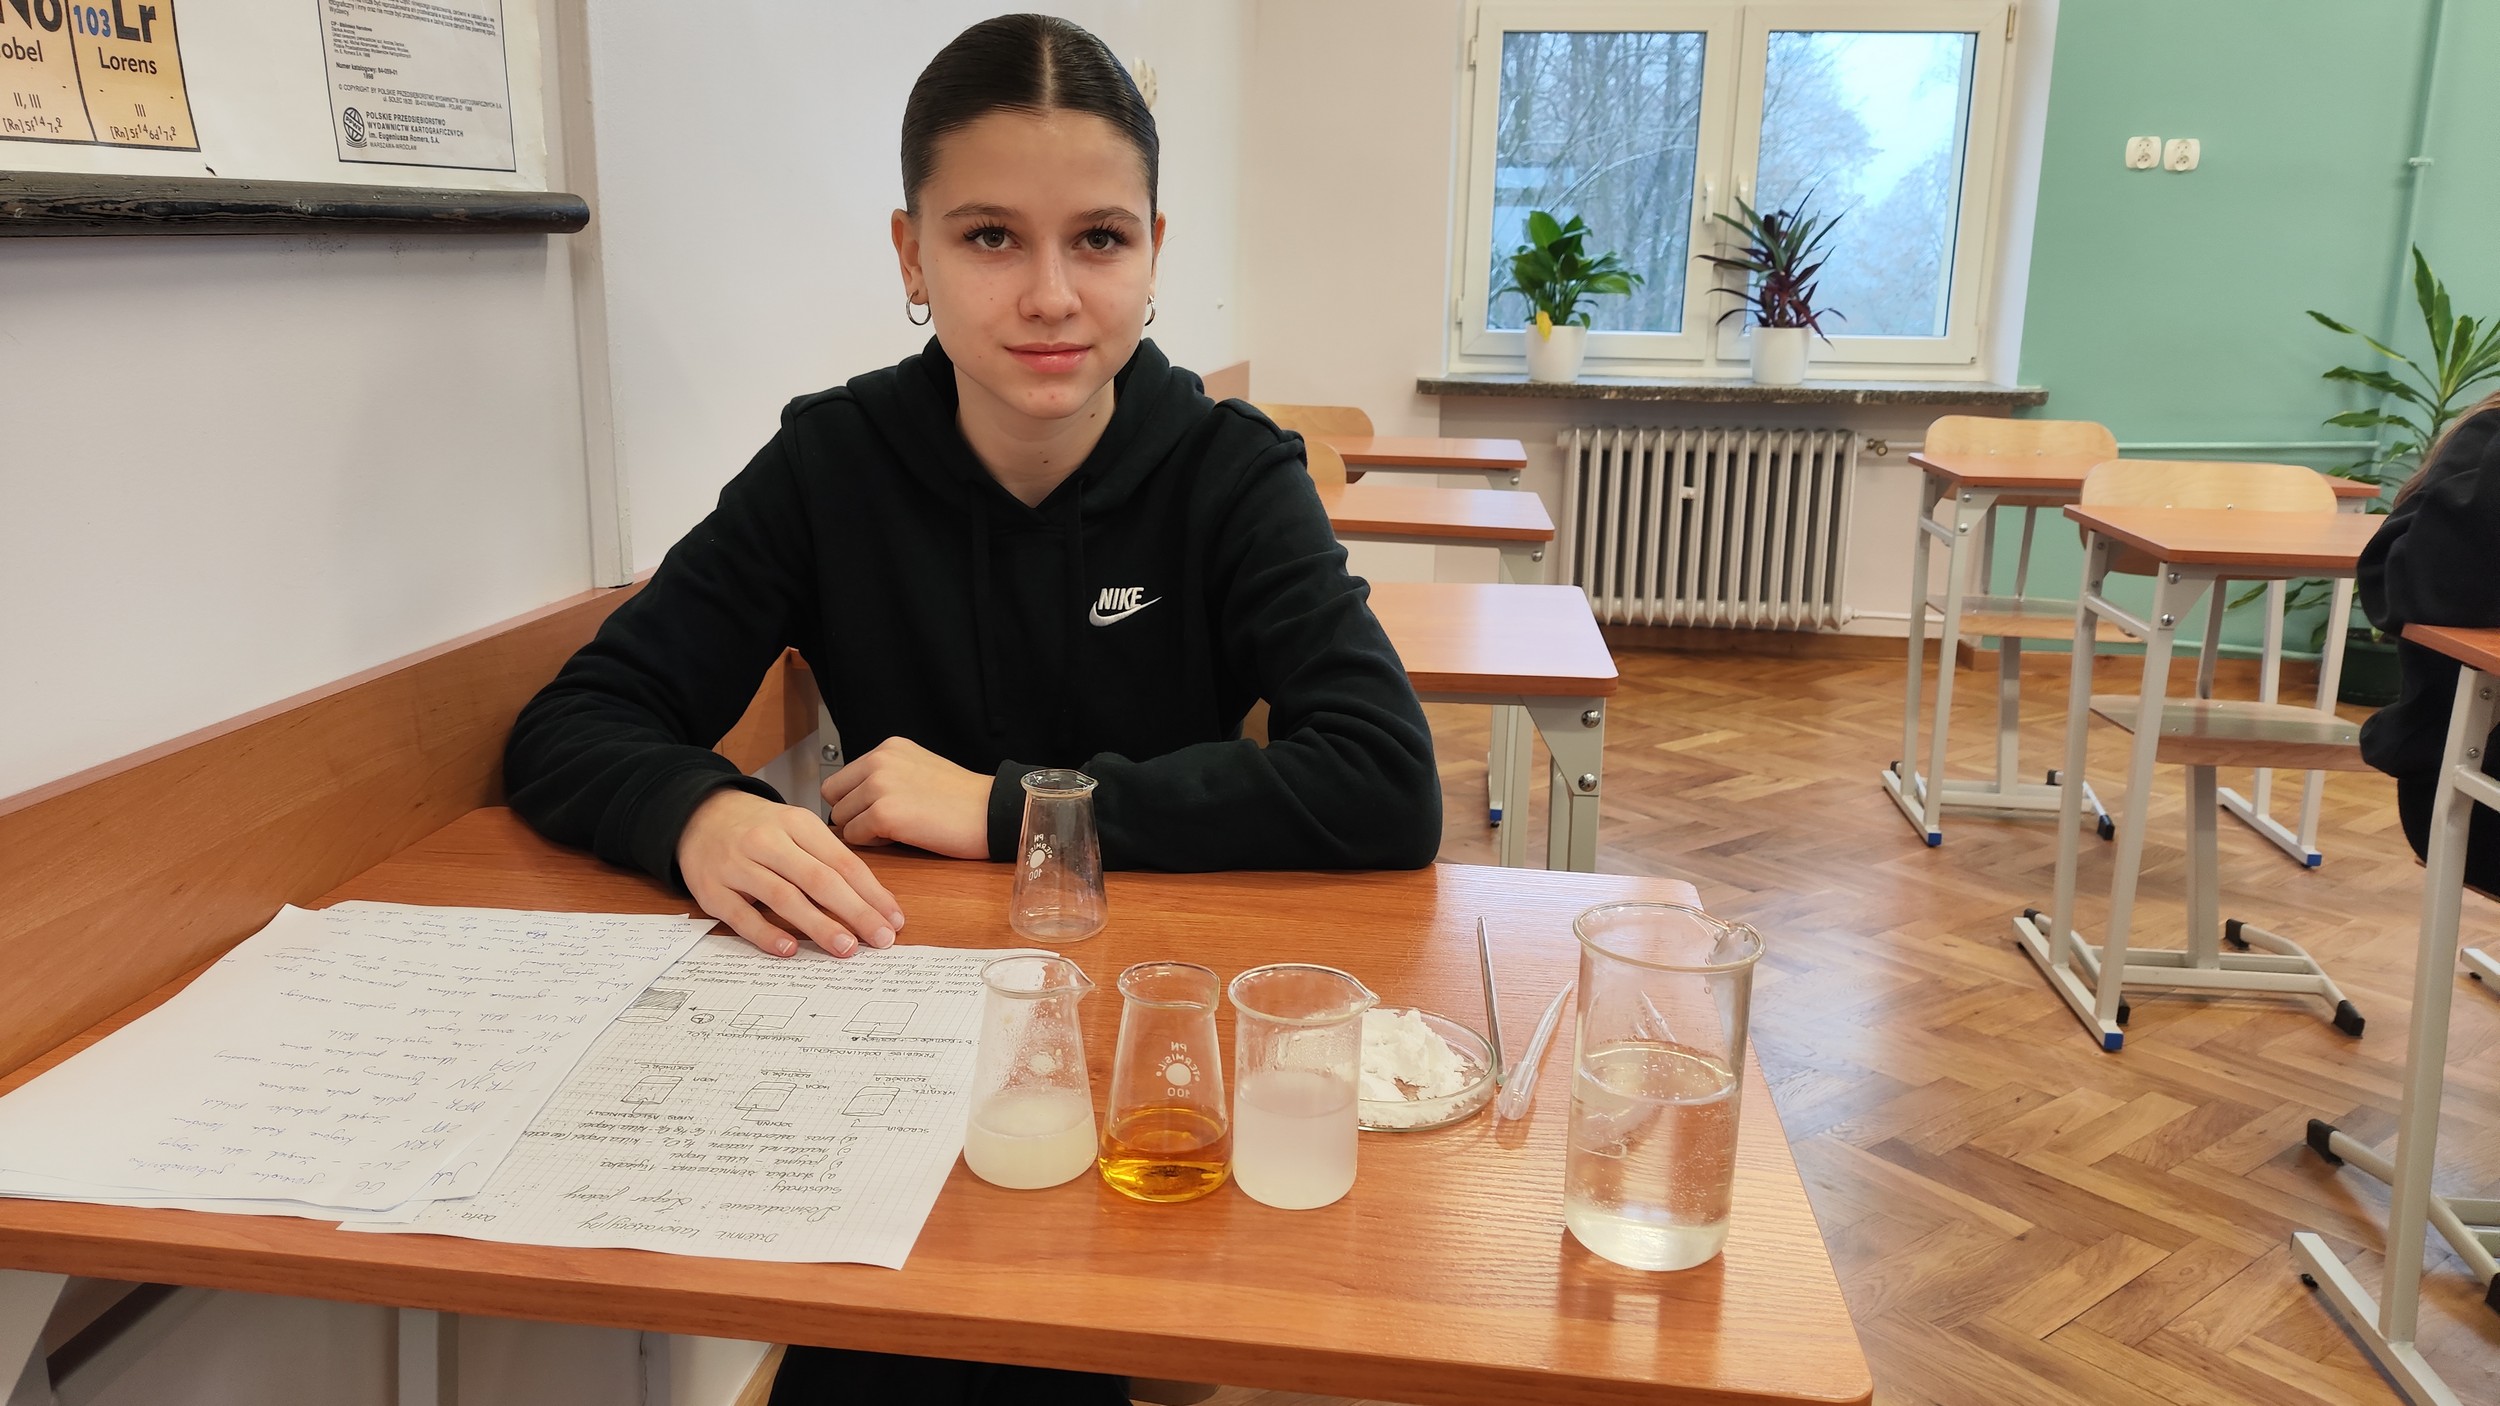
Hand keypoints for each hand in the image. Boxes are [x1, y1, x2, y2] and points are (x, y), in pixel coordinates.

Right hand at [675, 789, 904, 958]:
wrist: (698, 815)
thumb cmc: (759, 828)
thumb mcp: (797, 829)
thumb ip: (830, 859)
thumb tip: (873, 901)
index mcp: (797, 824)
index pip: (842, 861)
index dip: (871, 893)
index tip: (893, 919)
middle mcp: (768, 842)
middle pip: (818, 879)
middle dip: (854, 911)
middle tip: (879, 938)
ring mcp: (737, 865)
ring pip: (783, 897)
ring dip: (818, 925)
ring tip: (845, 947)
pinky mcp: (711, 889)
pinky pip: (741, 915)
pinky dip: (766, 933)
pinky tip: (788, 949)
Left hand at [821, 737, 992, 858]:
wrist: (993, 812)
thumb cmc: (962, 800)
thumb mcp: (919, 769)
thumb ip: (885, 776)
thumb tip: (850, 802)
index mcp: (887, 748)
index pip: (841, 779)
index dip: (854, 800)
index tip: (880, 810)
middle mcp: (879, 761)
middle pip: (834, 797)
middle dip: (853, 814)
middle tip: (886, 823)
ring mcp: (879, 786)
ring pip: (842, 818)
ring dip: (863, 830)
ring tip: (899, 829)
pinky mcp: (883, 814)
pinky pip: (854, 837)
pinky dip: (874, 844)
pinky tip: (903, 836)